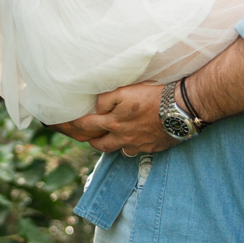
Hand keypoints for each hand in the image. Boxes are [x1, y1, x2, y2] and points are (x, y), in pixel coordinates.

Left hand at [51, 83, 174, 155]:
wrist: (180, 109)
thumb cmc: (152, 96)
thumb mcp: (124, 91)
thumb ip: (106, 99)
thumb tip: (96, 107)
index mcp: (113, 122)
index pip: (86, 126)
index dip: (72, 125)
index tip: (62, 124)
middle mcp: (122, 137)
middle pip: (99, 144)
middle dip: (90, 140)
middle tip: (85, 134)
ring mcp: (137, 145)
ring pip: (116, 150)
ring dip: (108, 145)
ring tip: (105, 138)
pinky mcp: (151, 148)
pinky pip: (134, 151)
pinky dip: (129, 147)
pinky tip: (130, 141)